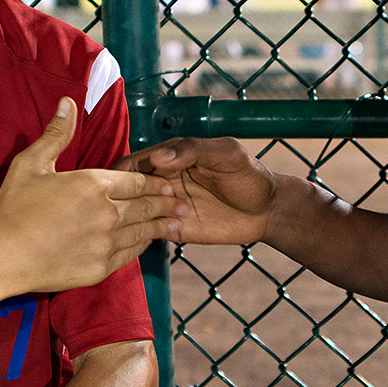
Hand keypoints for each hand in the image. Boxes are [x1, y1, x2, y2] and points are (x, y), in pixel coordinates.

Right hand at [0, 99, 184, 293]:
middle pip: (146, 206)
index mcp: (95, 184)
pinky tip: (147, 244)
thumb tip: (68, 102)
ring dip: (161, 226)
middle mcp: (108, 213)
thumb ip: (56, 134)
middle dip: (167, 204)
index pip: (136, 180)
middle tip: (183, 204)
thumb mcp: (31, 163)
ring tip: (177, 224)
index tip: (168, 183)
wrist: (2, 257)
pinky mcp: (100, 268)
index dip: (154, 181)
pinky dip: (141, 247)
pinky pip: (129, 254)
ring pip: (143, 231)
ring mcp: (106, 242)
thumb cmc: (12, 208)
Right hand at [116, 136, 279, 245]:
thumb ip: (194, 151)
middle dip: (122, 197)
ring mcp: (166, 205)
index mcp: (171, 157)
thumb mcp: (227, 154)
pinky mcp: (173, 228)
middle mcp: (163, 180)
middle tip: (134, 205)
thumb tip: (159, 156)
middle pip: (128, 188)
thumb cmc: (250, 175)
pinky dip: (142, 235)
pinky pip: (148, 231)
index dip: (123, 172)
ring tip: (155, 219)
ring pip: (134, 211)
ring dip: (133, 217)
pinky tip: (153, 235)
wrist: (267, 210)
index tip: (120, 183)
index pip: (134, 162)